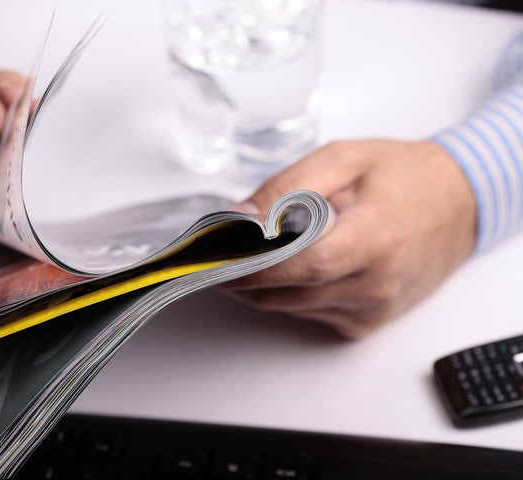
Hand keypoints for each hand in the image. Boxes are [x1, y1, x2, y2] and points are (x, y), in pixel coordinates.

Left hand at [221, 139, 476, 337]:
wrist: (458, 205)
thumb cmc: (403, 177)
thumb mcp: (343, 159)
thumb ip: (287, 187)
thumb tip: (240, 218)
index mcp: (377, 237)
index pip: (302, 265)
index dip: (251, 266)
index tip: (213, 258)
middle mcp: (377, 283)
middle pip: (288, 292)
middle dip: (240, 277)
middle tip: (209, 255)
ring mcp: (373, 309)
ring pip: (291, 306)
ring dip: (259, 285)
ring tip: (239, 255)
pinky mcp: (366, 322)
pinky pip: (308, 313)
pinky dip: (287, 292)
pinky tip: (284, 267)